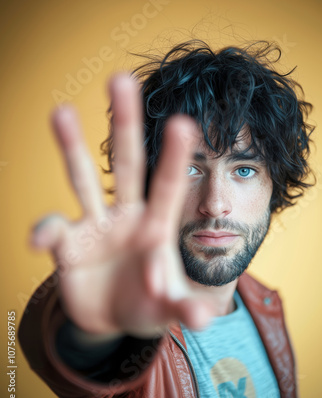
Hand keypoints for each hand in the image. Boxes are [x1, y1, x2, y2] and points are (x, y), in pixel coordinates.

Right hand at [30, 74, 212, 337]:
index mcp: (155, 224)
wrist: (114, 318)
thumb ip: (184, 310)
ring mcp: (93, 225)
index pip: (166, 184)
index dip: (173, 156)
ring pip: (80, 178)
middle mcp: (124, 215)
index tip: (183, 121)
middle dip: (124, 122)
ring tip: (61, 111)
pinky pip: (52, 230)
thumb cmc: (148, 303)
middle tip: (120, 78)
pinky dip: (45, 231)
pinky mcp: (66, 245)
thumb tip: (205, 319)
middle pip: (125, 162)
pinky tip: (40, 241)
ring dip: (70, 146)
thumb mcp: (169, 309)